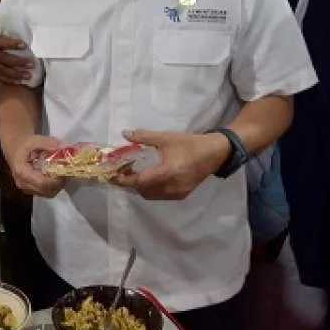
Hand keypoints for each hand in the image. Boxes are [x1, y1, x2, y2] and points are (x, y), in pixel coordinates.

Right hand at [0, 30, 32, 84]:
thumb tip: (2, 31)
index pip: (3, 42)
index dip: (14, 44)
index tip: (24, 45)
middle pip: (7, 59)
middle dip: (21, 62)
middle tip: (32, 64)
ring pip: (4, 70)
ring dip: (17, 74)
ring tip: (28, 76)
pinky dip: (8, 80)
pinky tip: (17, 82)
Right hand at [6, 134, 66, 197]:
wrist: (13, 147)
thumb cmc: (22, 143)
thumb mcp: (34, 139)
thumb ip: (48, 143)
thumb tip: (63, 147)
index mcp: (22, 172)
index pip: (43, 183)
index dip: (57, 181)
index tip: (65, 172)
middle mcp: (22, 183)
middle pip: (46, 191)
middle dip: (59, 184)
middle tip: (65, 172)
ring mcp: (25, 188)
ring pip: (47, 194)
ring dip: (56, 186)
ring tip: (60, 174)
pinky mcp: (28, 189)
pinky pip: (44, 193)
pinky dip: (52, 187)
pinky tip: (53, 176)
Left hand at [115, 129, 230, 199]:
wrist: (215, 153)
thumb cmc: (189, 144)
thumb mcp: (166, 138)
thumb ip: (143, 137)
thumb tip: (125, 134)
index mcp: (167, 172)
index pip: (140, 181)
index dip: (125, 180)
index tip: (114, 176)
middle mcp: (172, 186)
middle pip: (144, 191)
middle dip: (132, 183)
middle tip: (126, 171)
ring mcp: (178, 193)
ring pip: (152, 195)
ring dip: (142, 188)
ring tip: (137, 174)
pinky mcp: (182, 195)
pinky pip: (161, 196)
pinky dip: (152, 190)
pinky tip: (151, 179)